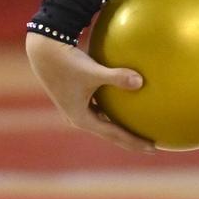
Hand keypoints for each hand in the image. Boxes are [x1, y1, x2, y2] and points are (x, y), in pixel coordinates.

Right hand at [24, 32, 156, 154]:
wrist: (44, 51)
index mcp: (81, 118)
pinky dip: (116, 109)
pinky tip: (129, 102)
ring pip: (105, 122)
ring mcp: (77, 108)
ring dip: (122, 125)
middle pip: (110, 133)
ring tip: (141, 127)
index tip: (154, 147)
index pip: (114, 135)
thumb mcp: (92, 72)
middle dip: (131, 140)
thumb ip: (117, 77)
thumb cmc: (67, 62)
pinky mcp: (78, 97)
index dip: (134, 142)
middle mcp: (79, 117)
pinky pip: (102, 108)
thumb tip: (141, 82)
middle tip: (153, 145)